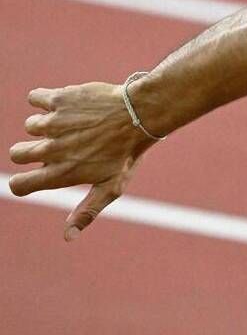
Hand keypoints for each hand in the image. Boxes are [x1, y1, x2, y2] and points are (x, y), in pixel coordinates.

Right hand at [8, 83, 155, 240]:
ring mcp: (53, 123)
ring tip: (75, 125)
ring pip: (31, 126)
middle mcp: (52, 149)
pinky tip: (67, 105)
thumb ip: (87, 211)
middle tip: (58, 146)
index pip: (19, 185)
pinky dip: (44, 100)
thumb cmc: (128, 154)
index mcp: (62, 173)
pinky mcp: (58, 99)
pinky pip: (35, 98)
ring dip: (47, 125)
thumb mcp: (111, 187)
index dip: (22, 183)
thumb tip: (67, 237)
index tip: (33, 176)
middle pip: (17, 153)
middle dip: (29, 151)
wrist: (141, 115)